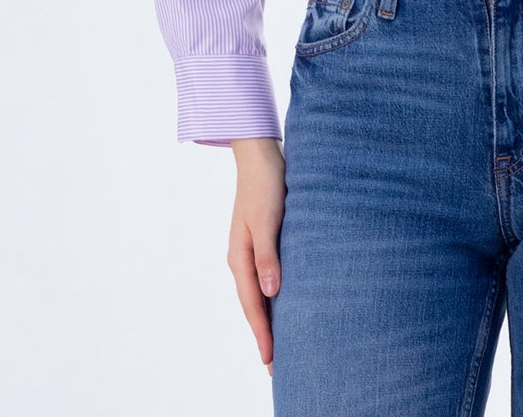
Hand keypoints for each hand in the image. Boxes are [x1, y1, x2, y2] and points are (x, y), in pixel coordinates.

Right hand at [227, 139, 285, 377]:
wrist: (260, 155)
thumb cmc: (267, 185)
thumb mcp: (268, 220)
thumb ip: (268, 256)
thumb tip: (271, 294)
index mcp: (240, 257)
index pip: (253, 304)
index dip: (263, 333)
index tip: (271, 361)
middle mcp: (241, 258)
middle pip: (253, 305)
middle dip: (264, 334)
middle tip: (276, 367)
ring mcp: (249, 250)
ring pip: (258, 294)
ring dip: (268, 318)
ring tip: (279, 343)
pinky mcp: (260, 241)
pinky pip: (264, 278)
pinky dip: (272, 297)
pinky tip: (282, 304)